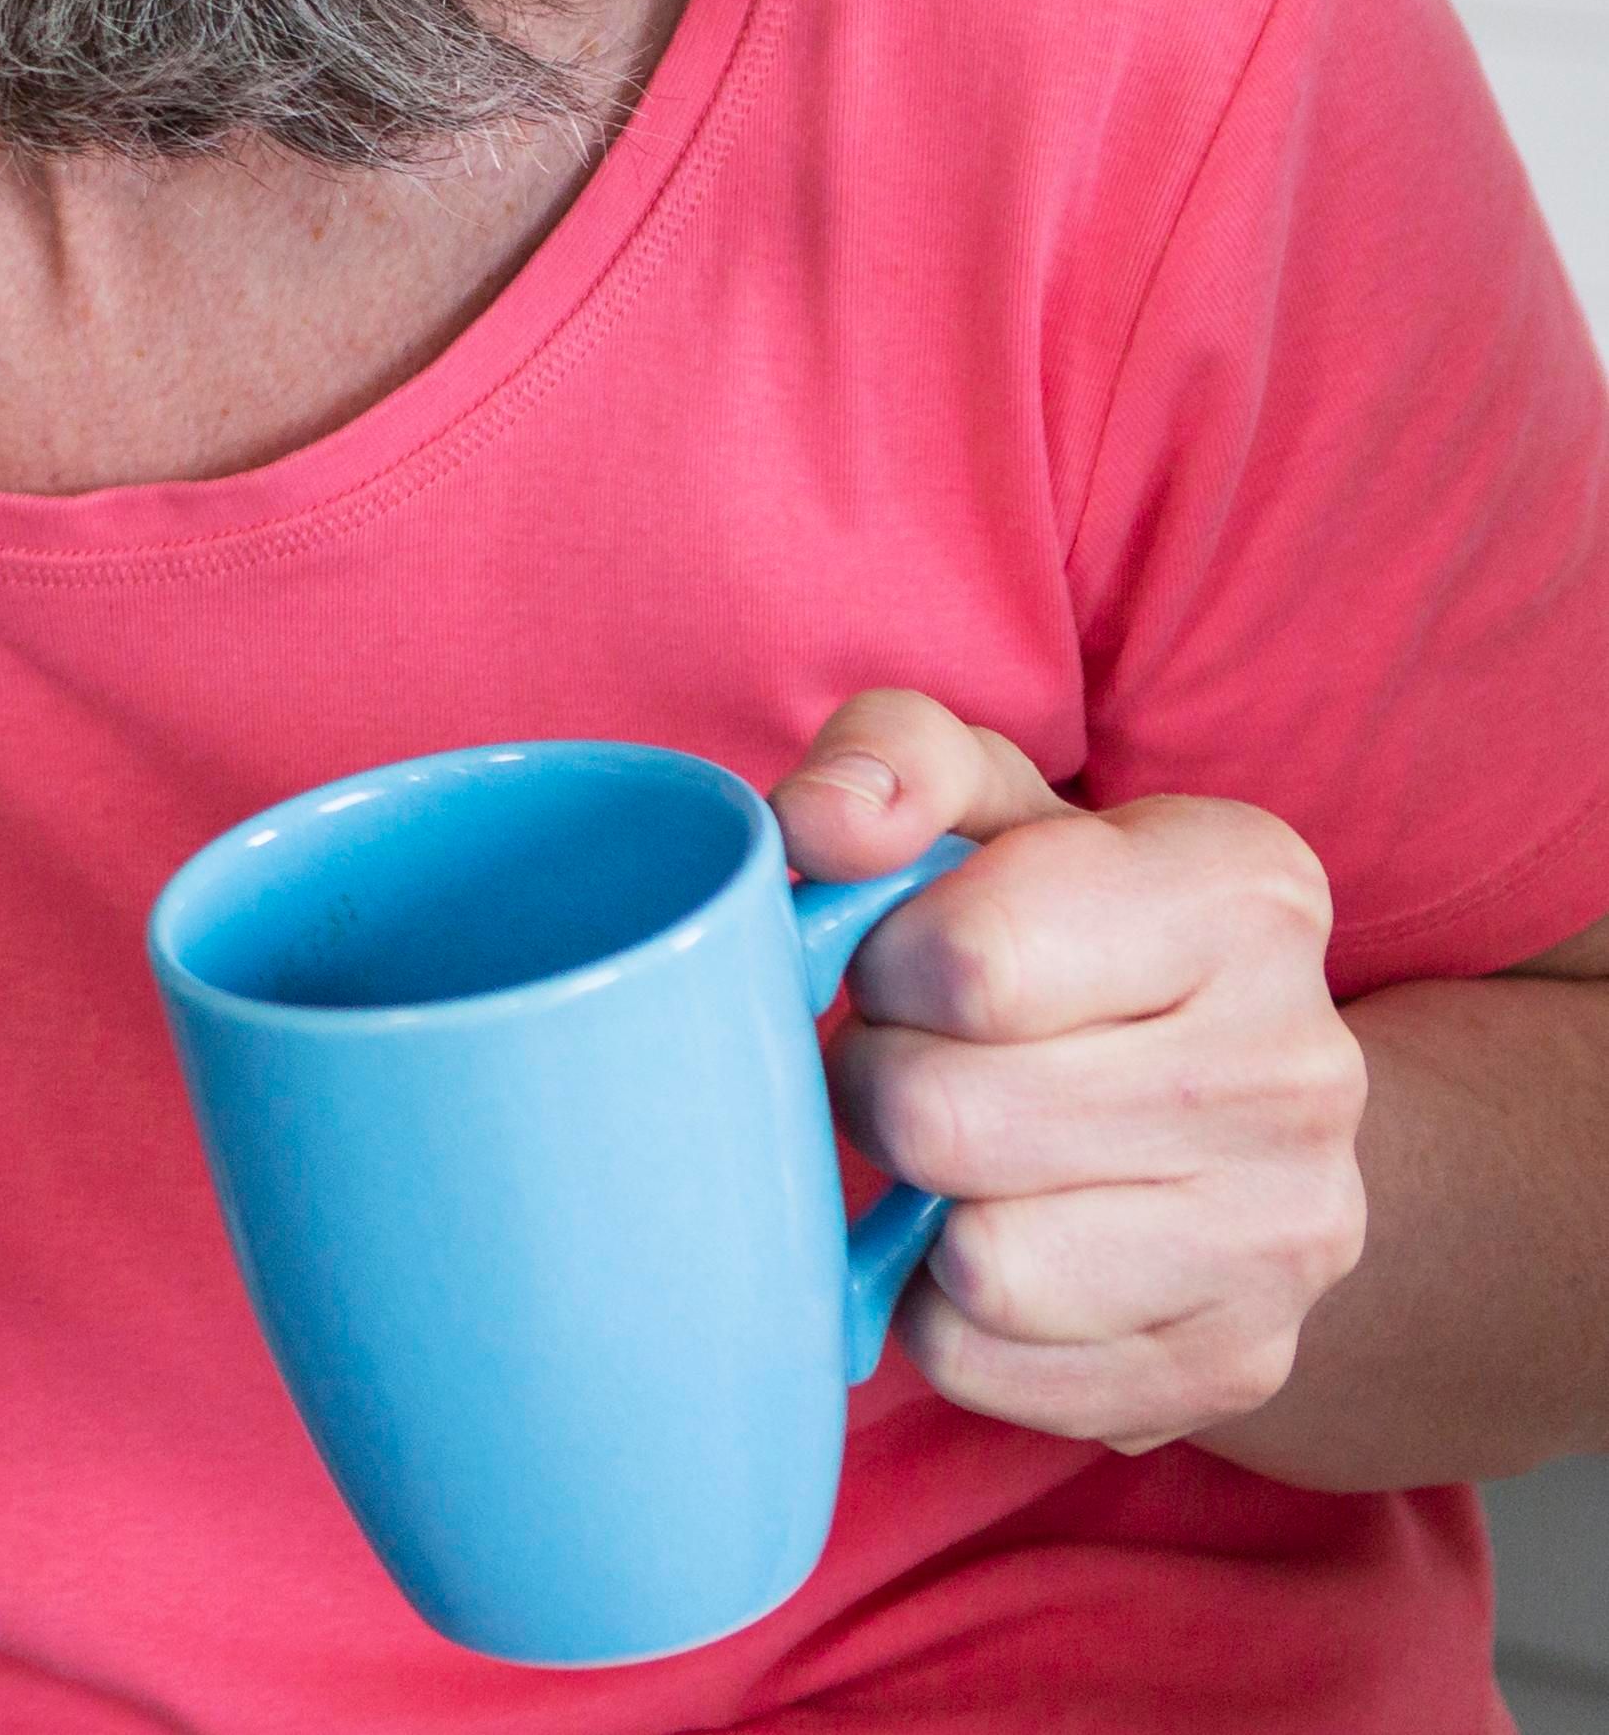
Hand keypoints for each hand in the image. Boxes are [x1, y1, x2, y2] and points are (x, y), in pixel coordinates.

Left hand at [777, 689, 1369, 1448]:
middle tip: (910, 1063)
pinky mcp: (1236, 1364)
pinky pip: (989, 1365)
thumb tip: (823, 827)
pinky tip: (991, 1240)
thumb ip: (888, 761)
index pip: (970, 963)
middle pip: (945, 1119)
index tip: (902, 959)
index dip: (882, 965)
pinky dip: (944, 1315)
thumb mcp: (983, 802)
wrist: (1229, 1102)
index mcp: (1245, 889)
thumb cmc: (1058, 925)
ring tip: (957, 1153)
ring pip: (977, 1265)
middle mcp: (1303, 1065)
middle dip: (879, 1085)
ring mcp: (1290, 1233)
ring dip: (917, 1210)